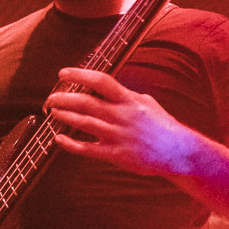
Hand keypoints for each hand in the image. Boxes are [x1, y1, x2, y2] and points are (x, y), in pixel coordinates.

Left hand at [45, 67, 194, 176]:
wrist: (178, 153)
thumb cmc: (162, 127)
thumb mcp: (147, 103)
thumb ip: (126, 96)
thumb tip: (107, 87)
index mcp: (130, 100)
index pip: (101, 81)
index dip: (79, 74)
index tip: (63, 74)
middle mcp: (122, 116)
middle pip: (86, 102)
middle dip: (63, 98)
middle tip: (50, 98)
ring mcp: (119, 136)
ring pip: (84, 123)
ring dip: (64, 116)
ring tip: (53, 112)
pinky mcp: (117, 155)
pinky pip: (88, 149)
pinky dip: (70, 144)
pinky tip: (58, 139)